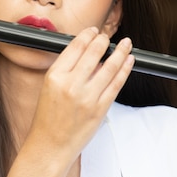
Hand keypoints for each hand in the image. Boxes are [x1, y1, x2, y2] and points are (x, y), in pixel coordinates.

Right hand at [0, 27, 133, 176]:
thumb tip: (89, 52)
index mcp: (55, 76)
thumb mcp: (49, 87)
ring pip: (110, 66)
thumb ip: (67, 69)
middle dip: (104, 40)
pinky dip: (124, 69)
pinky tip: (128, 61)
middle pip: (94, 52)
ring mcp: (87, 97)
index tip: (93, 31)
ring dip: (121, 51)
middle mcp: (71, 85)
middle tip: (108, 36)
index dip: (87, 35)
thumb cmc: (48, 117)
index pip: (76, 46)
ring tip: (126, 44)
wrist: (51, 145)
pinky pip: (116, 84)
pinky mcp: (100, 109)